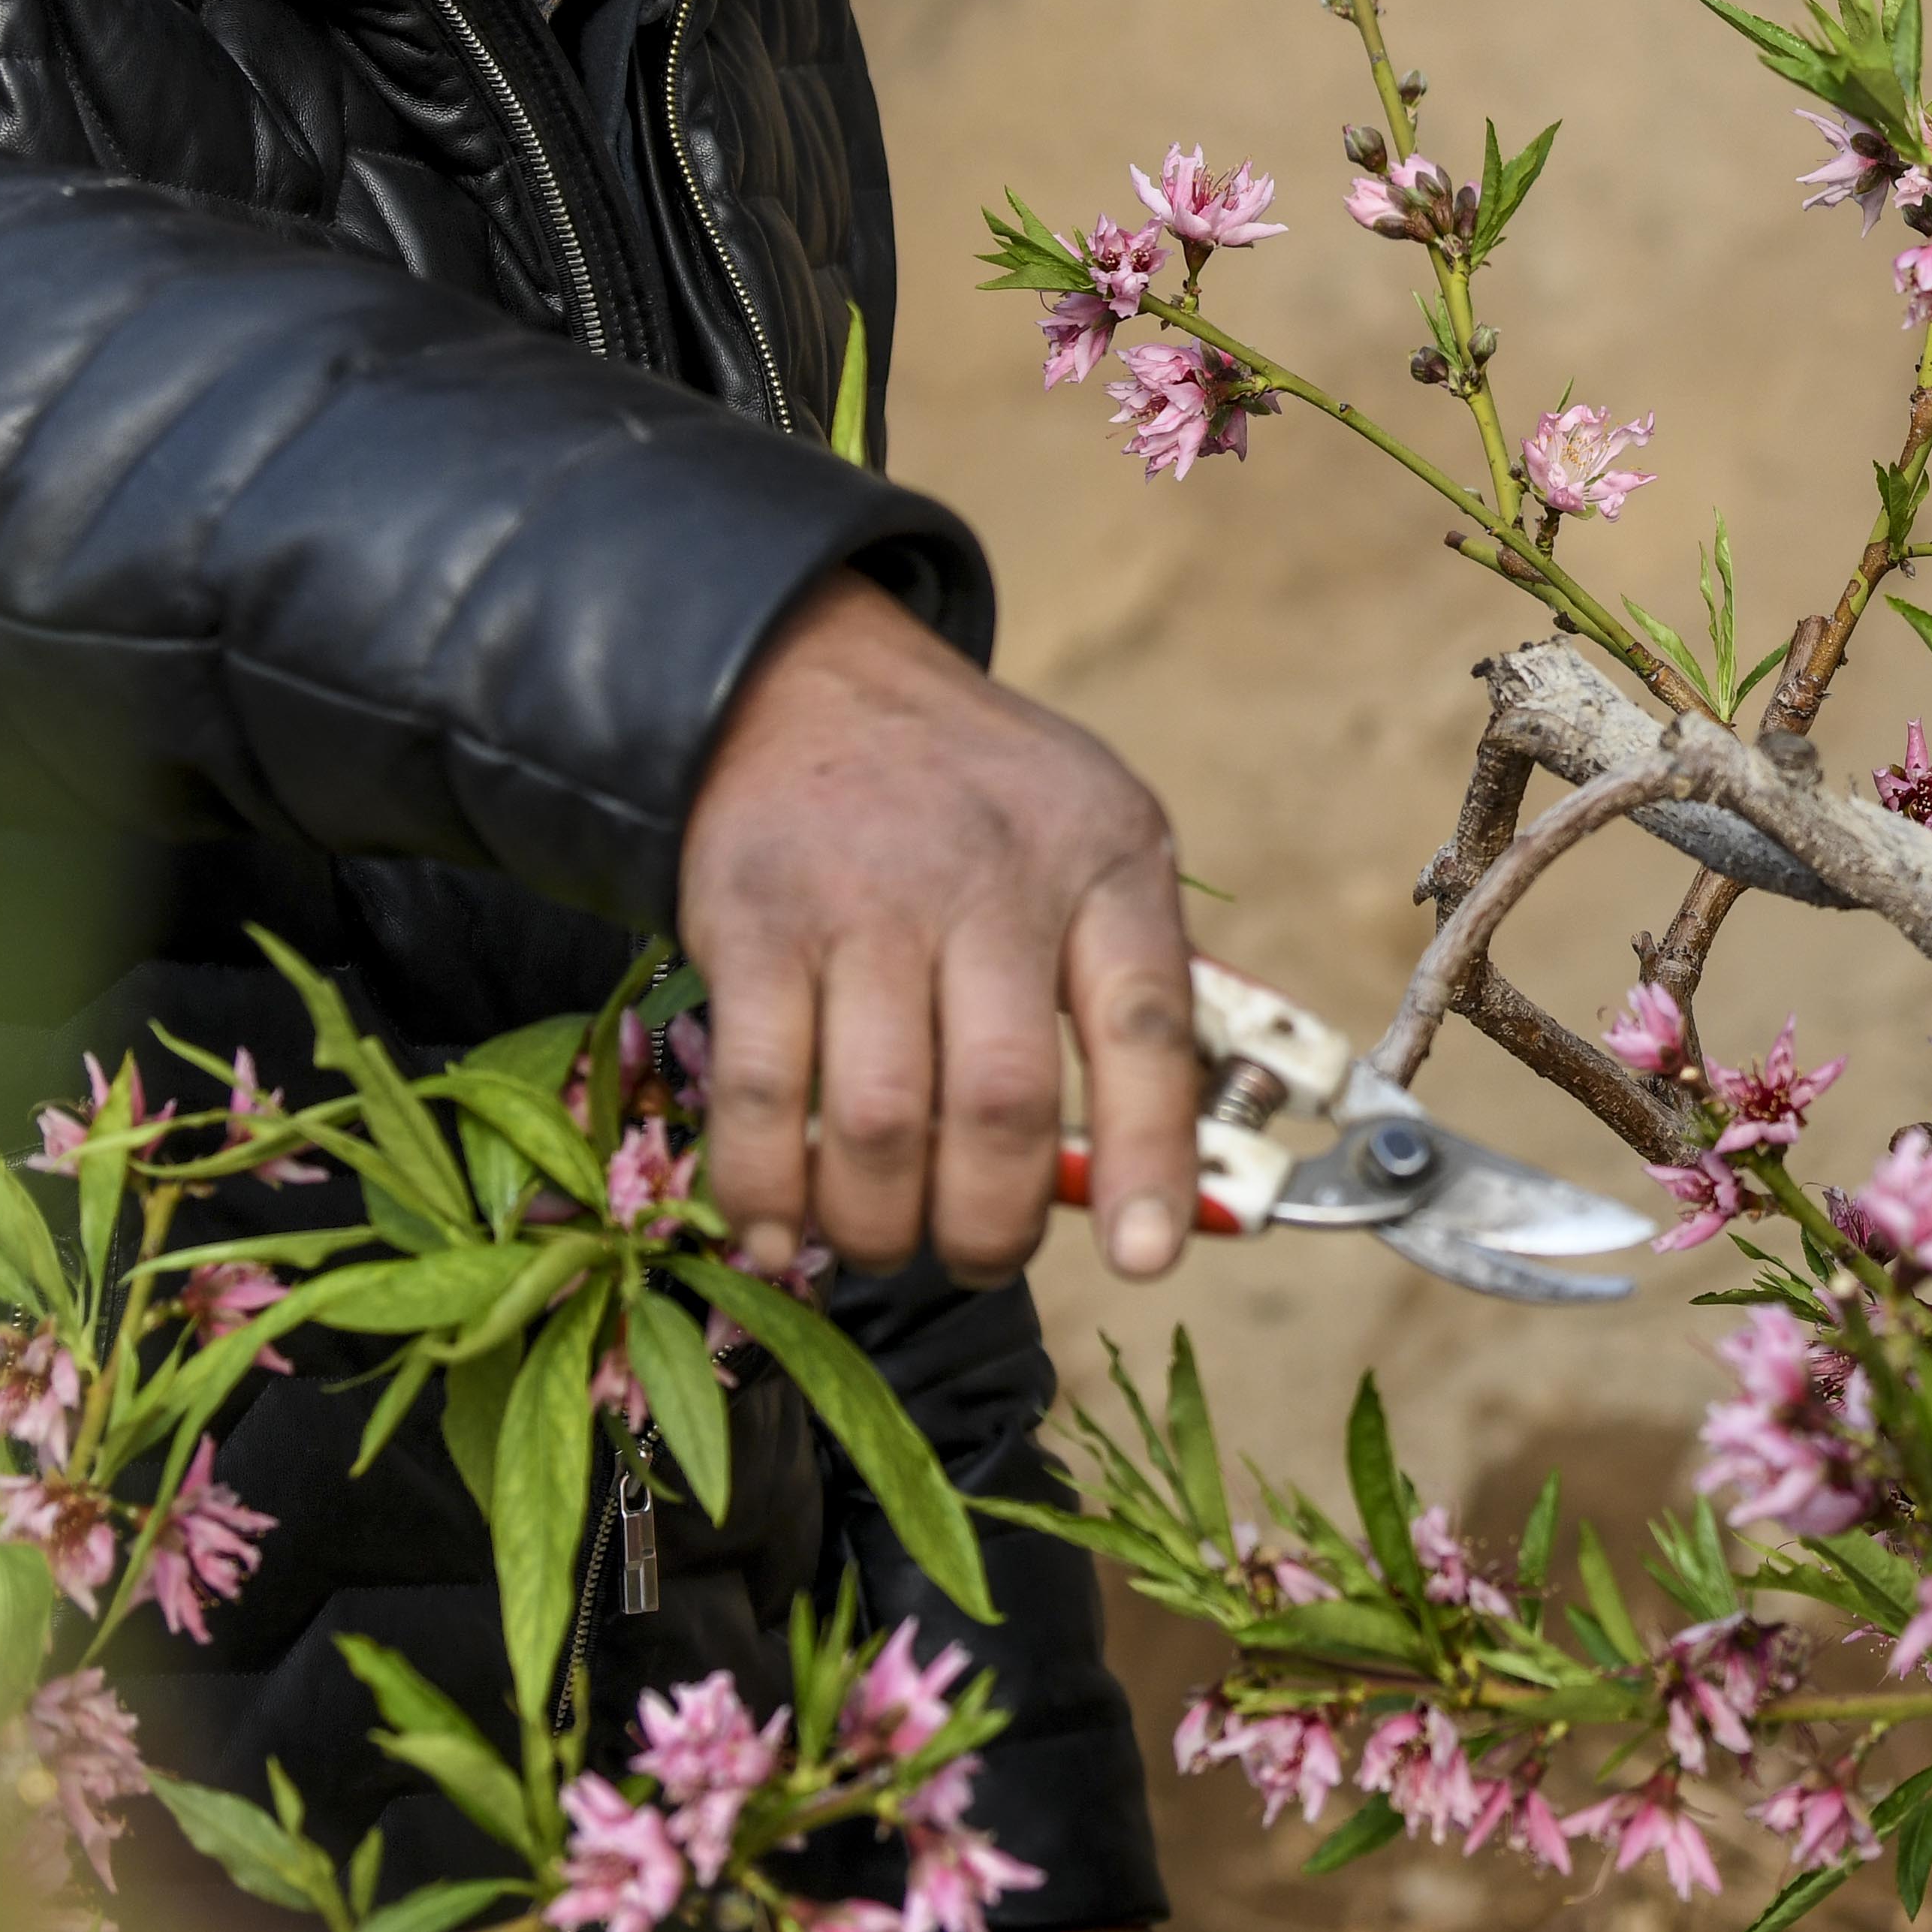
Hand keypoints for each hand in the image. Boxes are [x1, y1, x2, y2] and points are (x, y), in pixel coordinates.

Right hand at [681, 572, 1198, 1280]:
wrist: (804, 675)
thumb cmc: (973, 795)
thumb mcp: (1094, 839)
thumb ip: (1134, 984)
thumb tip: (1180, 1172)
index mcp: (1104, 858)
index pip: (1149, 1026)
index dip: (1149, 1157)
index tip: (1143, 1257)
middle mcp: (991, 877)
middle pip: (1002, 1103)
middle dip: (991, 1224)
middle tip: (979, 1256)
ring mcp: (862, 900)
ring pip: (881, 1123)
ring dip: (881, 1224)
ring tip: (885, 1243)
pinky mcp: (750, 922)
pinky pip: (760, 1095)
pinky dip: (765, 1191)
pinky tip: (775, 1233)